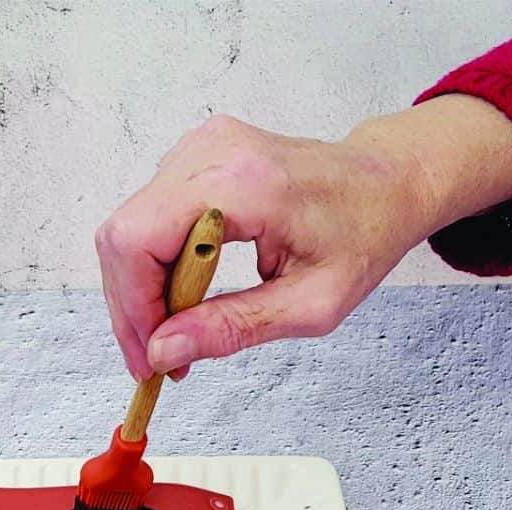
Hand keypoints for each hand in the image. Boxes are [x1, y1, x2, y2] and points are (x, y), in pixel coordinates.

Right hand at [95, 97, 511, 378]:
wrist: (388, 180)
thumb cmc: (364, 235)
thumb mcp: (313, 303)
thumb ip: (233, 327)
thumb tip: (163, 351)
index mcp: (243, 184)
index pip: (138, 240)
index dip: (132, 306)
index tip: (151, 359)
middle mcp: (211, 153)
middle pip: (122, 235)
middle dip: (130, 307)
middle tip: (158, 359)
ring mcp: (198, 147)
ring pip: (127, 229)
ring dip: (140, 290)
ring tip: (176, 331)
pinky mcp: (195, 155)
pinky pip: (147, 217)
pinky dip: (155, 265)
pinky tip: (185, 296)